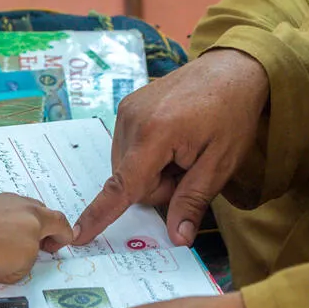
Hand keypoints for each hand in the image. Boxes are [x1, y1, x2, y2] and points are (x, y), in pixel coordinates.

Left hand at [0, 193, 71, 282]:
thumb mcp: (13, 271)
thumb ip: (26, 261)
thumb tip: (21, 256)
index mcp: (37, 221)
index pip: (61, 225)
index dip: (62, 238)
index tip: (52, 249)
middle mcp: (24, 205)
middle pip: (45, 214)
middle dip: (45, 230)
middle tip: (35, 247)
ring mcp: (4, 200)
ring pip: (24, 210)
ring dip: (25, 224)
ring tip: (10, 242)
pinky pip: (5, 210)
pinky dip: (5, 221)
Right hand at [75, 48, 269, 246]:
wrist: (231, 69)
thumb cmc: (232, 113)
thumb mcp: (221, 163)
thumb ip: (193, 202)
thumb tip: (178, 239)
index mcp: (156, 133)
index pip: (123, 185)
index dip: (100, 213)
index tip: (77, 235)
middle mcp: (132, 119)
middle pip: (131, 182)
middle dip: (159, 186)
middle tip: (190, 167)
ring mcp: (126, 110)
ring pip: (128, 169)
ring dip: (153, 171)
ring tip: (183, 150)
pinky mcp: (127, 107)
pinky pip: (128, 150)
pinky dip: (148, 155)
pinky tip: (173, 140)